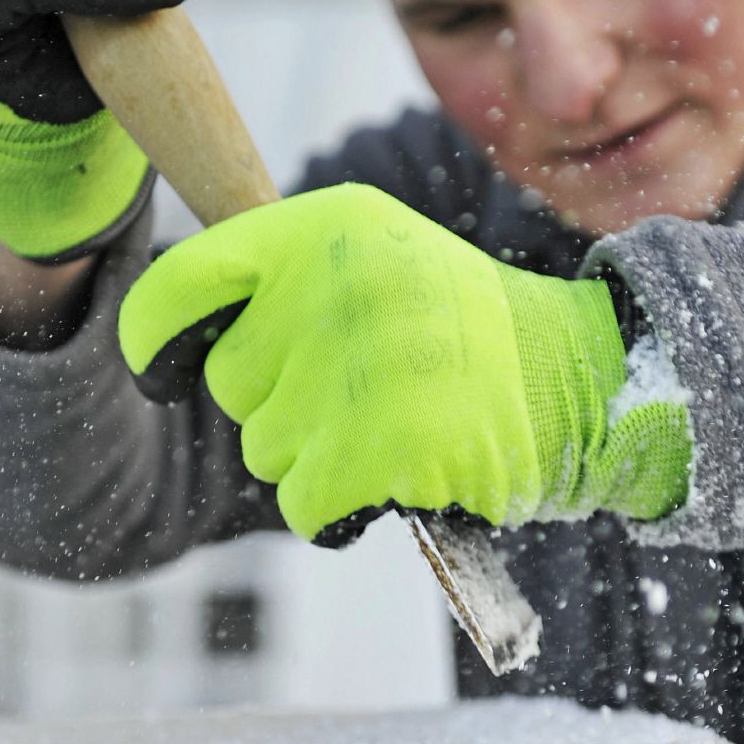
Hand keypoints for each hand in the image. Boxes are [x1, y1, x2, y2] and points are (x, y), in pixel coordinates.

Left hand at [117, 184, 691, 541]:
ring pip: (266, 451)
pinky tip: (397, 480)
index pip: (180, 284)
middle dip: (282, 405)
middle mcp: (332, 287)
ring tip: (397, 428)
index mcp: (325, 230)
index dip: (157, 339)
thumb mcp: (384, 261)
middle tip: (365, 393)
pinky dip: (340, 513)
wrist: (586, 383)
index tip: (166, 369)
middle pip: (231, 385)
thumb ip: (292, 281)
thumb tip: (191, 335)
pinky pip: (305, 507)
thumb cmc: (474, 336)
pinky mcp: (378, 449)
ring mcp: (356, 369)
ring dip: (319, 460)